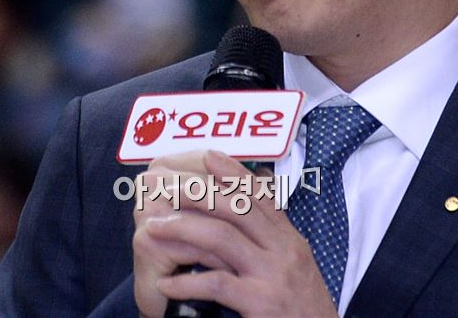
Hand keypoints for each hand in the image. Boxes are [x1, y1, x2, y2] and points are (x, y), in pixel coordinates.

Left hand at [132, 150, 337, 317]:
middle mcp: (284, 251)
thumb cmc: (303, 310)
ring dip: (182, 229)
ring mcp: (274, 275)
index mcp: (290, 240)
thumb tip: (242, 218)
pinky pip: (217, 284)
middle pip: (237, 208)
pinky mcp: (263, 303)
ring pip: (222, 238)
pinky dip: (187, 283)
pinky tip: (166, 285)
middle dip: (197, 193)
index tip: (208, 155)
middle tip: (166, 186)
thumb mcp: (295, 268)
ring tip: (153, 227)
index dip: (234, 173)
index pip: (261, 196)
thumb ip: (272, 243)